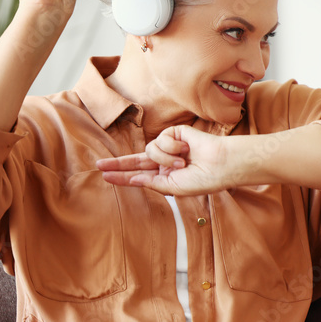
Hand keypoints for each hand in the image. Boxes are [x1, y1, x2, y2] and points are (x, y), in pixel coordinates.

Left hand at [98, 125, 231, 195]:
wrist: (221, 165)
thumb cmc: (203, 180)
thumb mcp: (174, 187)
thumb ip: (152, 183)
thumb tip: (132, 178)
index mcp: (166, 176)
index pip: (140, 176)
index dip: (123, 177)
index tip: (106, 176)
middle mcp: (165, 161)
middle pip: (136, 161)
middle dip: (119, 164)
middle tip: (98, 166)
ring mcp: (170, 146)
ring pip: (150, 151)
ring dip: (165, 158)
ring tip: (183, 163)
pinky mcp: (175, 133)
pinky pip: (161, 140)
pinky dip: (171, 147)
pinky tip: (186, 149)